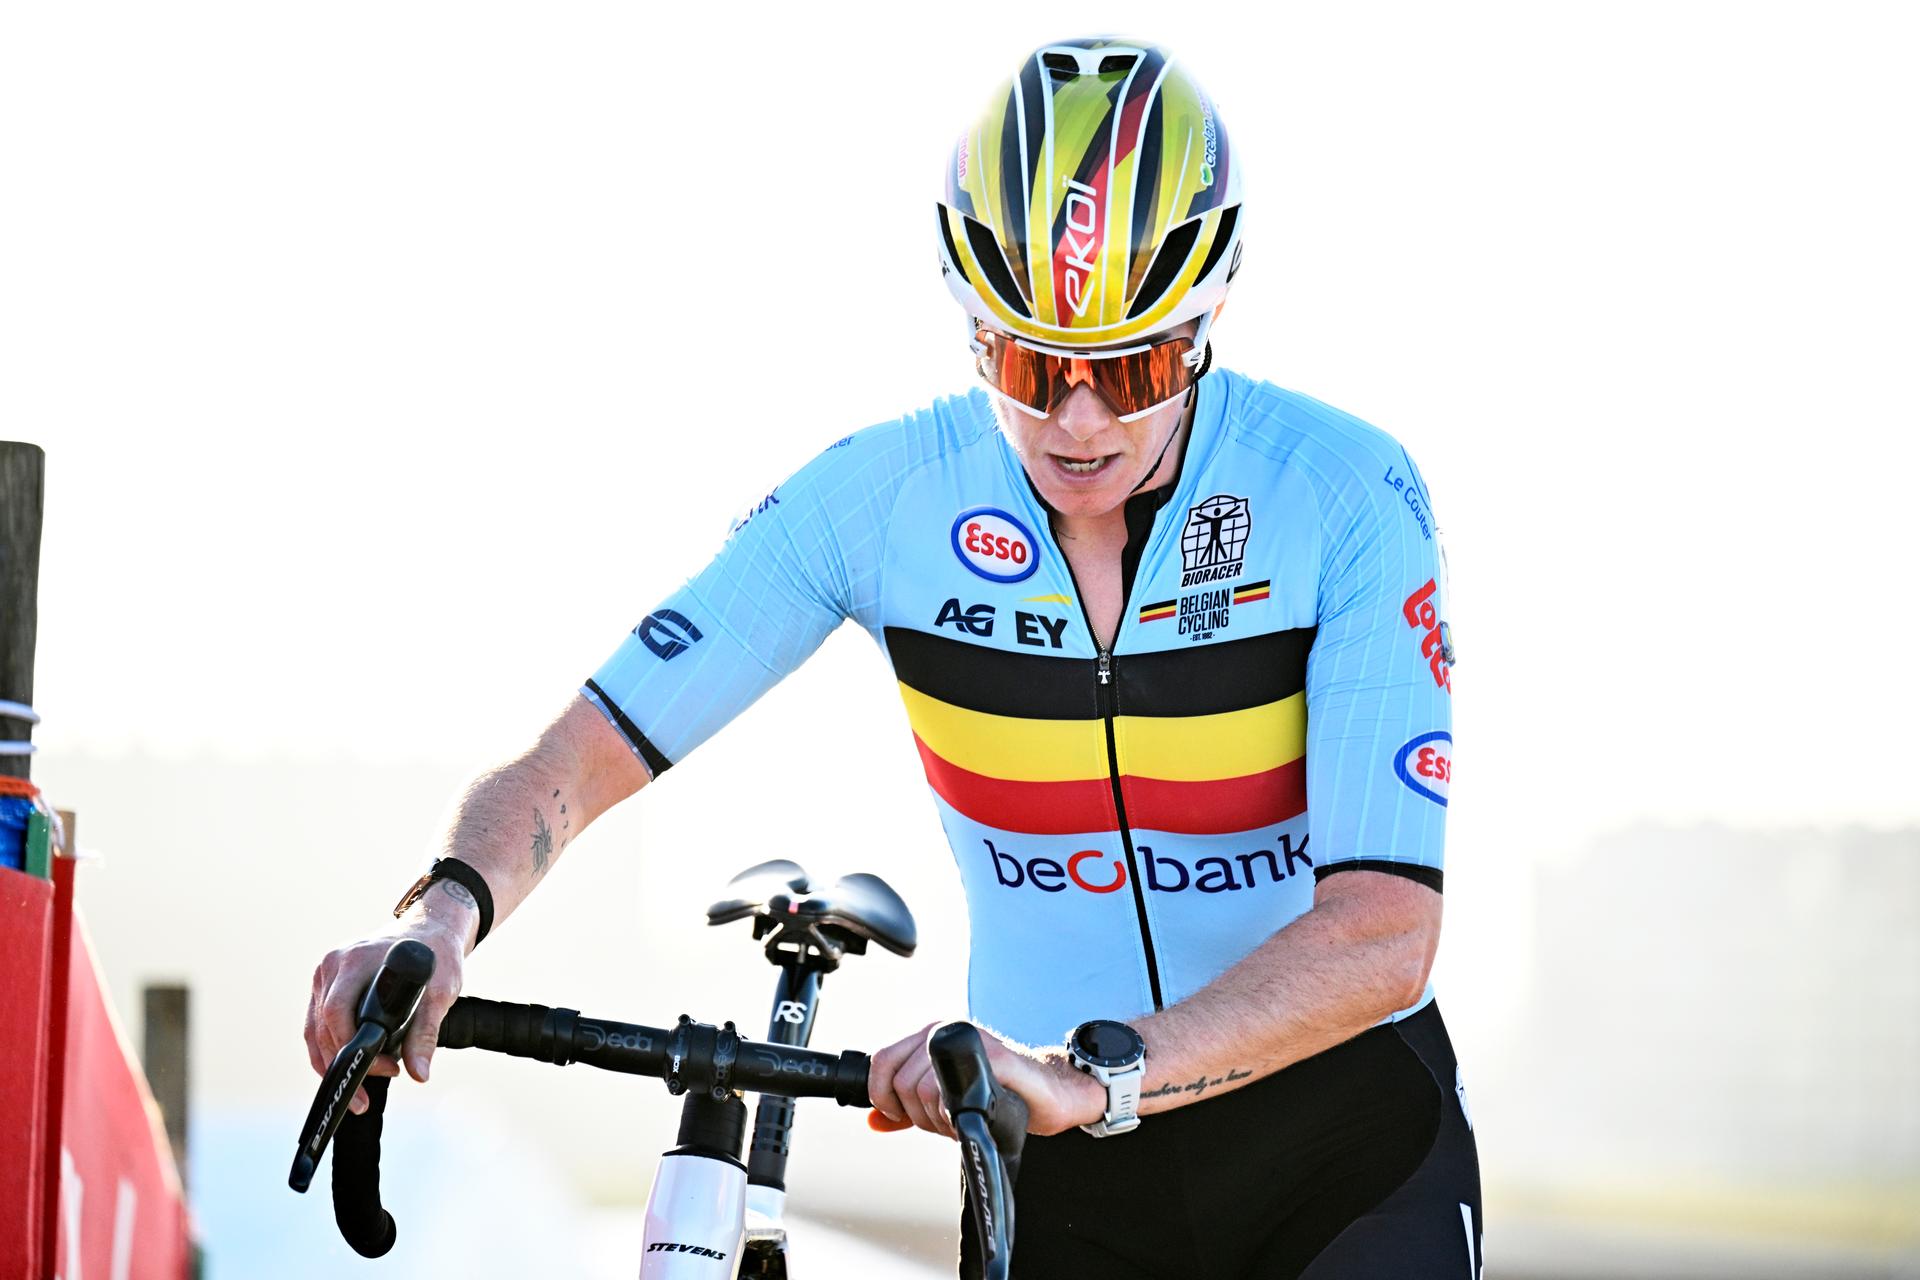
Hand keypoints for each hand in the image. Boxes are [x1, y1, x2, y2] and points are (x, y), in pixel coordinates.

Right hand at [304, 917, 466, 1113]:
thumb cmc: (436, 954)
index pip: (336, 1013)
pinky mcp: (326, 986)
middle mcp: (332, 966)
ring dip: (332, 1065)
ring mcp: (325, 976)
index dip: (352, 1047)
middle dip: (343, 1066)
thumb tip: (420, 1072)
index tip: (385, 1068)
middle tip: (365, 1098)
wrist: (431, 929)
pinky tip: (348, 1073)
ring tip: (359, 1095)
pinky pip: (317, 1026)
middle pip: (321, 1027)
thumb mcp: (440, 990)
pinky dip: (329, 1052)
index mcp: (354, 960)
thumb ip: (426, 1032)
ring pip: (314, 1031)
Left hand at [866, 1021, 1105, 1138]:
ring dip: (938, 1121)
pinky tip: (971, 1117)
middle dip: (918, 1116)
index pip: (882, 1061)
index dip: (881, 1096)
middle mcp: (945, 1028)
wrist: (1049, 1093)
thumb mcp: (942, 1100)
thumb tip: (873, 1121)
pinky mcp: (993, 1056)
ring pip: (922, 1090)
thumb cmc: (998, 1093)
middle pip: (901, 1082)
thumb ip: (907, 1108)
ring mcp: (970, 1039)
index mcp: (930, 1034)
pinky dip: (954, 1116)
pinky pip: (952, 1093)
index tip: (898, 1116)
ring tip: (961, 1122)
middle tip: (944, 1124)